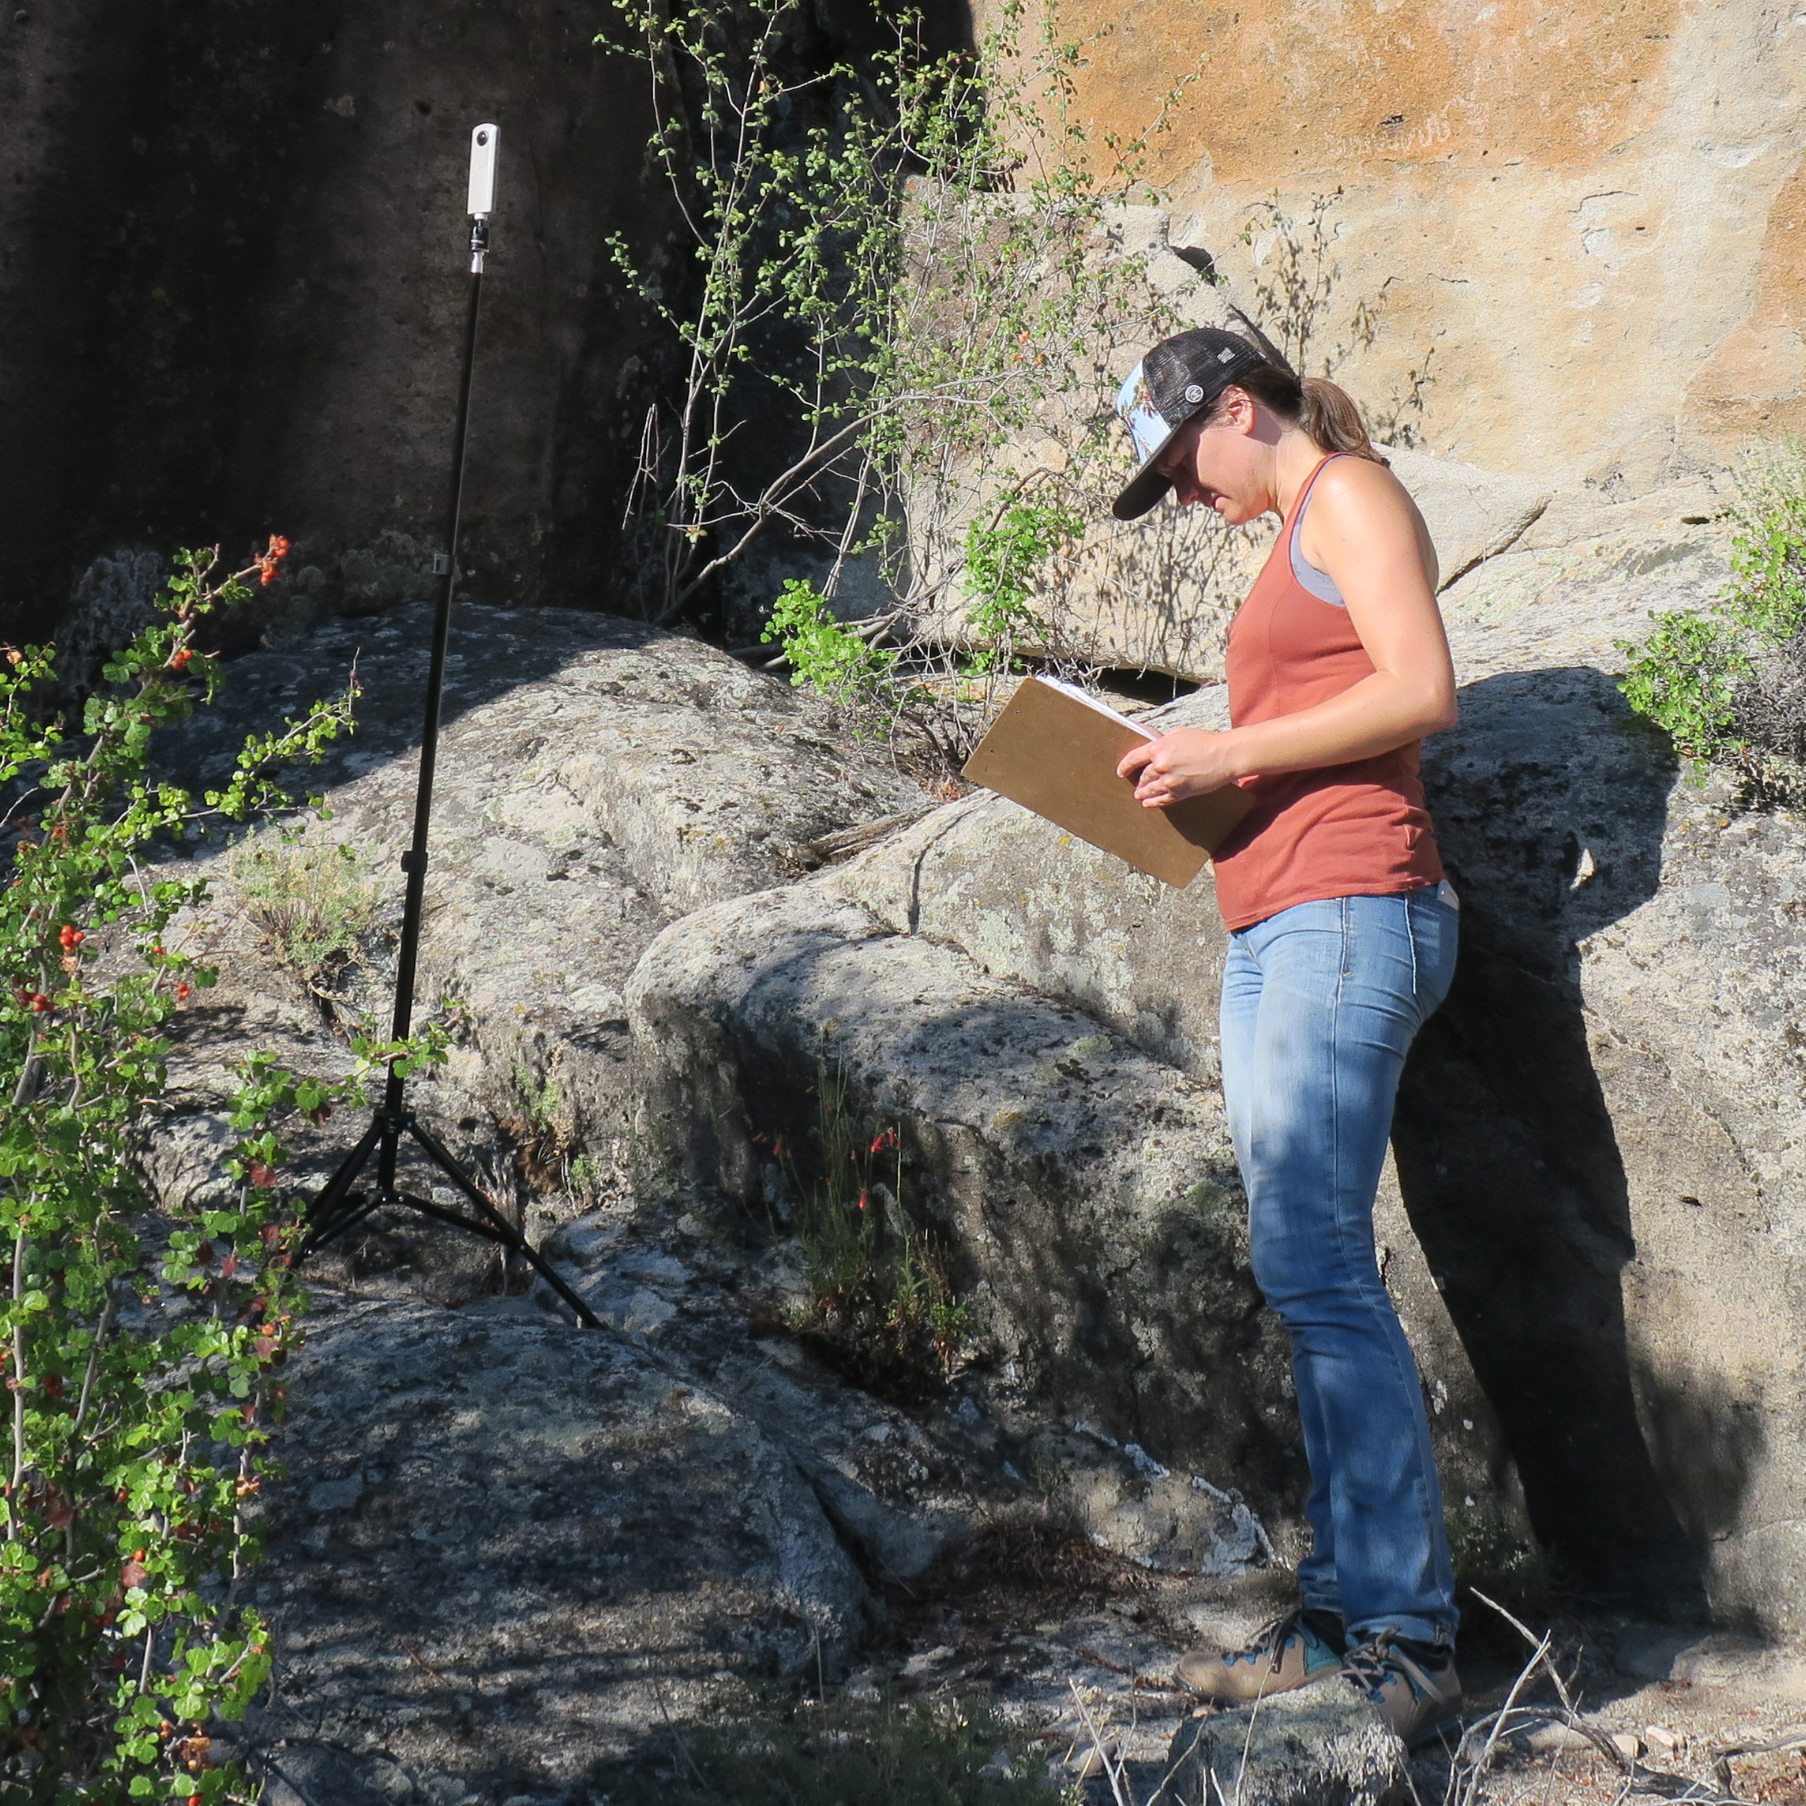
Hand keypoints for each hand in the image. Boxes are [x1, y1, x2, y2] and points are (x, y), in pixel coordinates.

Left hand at [1117, 728, 1242, 808]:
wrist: (1224, 756)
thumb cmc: (1204, 741)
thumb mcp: (1178, 734)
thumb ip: (1162, 743)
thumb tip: (1151, 749)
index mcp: (1158, 748)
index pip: (1134, 758)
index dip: (1125, 766)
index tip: (1121, 771)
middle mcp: (1161, 766)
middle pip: (1143, 776)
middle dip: (1139, 780)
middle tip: (1136, 784)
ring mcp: (1169, 782)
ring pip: (1150, 790)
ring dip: (1142, 793)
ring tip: (1139, 795)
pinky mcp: (1180, 793)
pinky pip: (1161, 800)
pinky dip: (1153, 803)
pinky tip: (1147, 804)